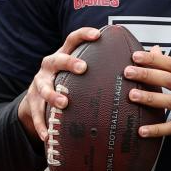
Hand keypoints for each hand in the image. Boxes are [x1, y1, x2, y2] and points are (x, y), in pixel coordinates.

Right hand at [18, 27, 101, 141]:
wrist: (35, 97)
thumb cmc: (66, 81)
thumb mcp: (76, 70)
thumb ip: (99, 66)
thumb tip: (137, 60)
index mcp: (62, 56)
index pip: (72, 40)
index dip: (84, 35)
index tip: (98, 34)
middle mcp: (49, 67)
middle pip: (57, 60)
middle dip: (69, 63)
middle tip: (82, 68)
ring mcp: (39, 84)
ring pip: (44, 88)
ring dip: (53, 95)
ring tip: (63, 103)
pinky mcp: (32, 103)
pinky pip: (36, 115)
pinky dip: (41, 125)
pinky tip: (47, 136)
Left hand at [124, 46, 170, 143]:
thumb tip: (154, 50)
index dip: (154, 59)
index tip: (136, 56)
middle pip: (168, 80)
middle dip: (147, 75)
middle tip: (128, 72)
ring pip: (169, 101)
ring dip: (149, 98)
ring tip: (132, 95)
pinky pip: (170, 128)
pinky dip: (156, 130)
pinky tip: (142, 131)